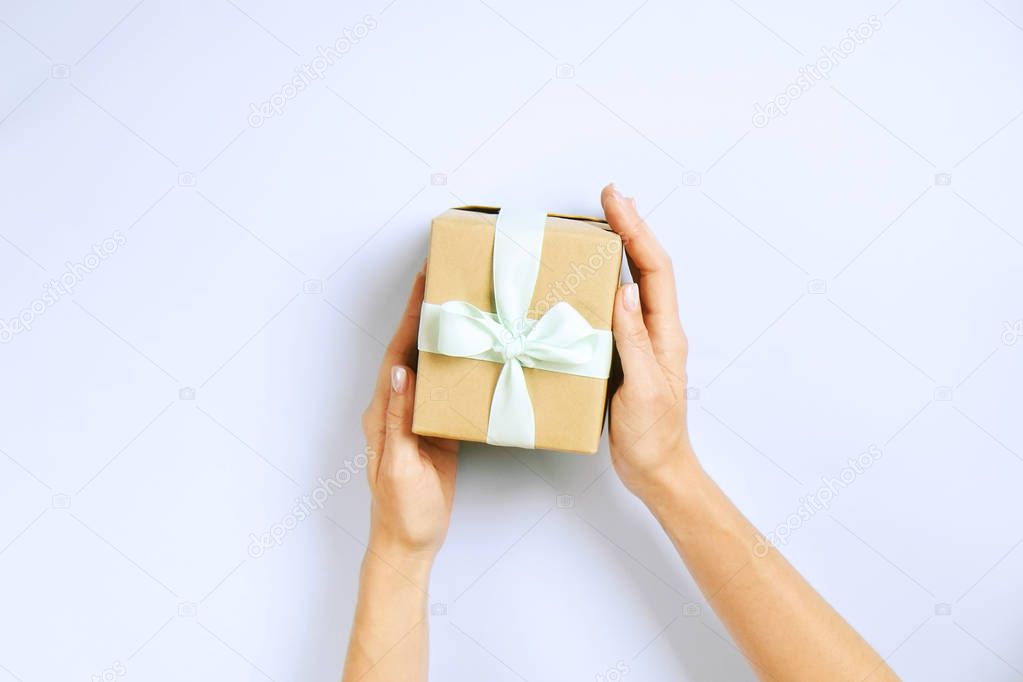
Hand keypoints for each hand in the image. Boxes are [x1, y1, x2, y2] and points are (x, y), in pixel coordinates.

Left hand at [361, 269, 458, 565]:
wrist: (409, 544)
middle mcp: (397, 408)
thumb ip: (399, 419)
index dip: (409, 317)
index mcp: (383, 413)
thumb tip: (401, 371)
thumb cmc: (401, 510)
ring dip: (445, 336)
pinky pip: (447, 391)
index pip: (397, 353)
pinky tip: (477, 354)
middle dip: (426, 315)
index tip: (423, 284)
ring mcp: (418, 419)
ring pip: (431, 367)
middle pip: (412, 350)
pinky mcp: (437, 432)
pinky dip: (460, 368)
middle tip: (447, 280)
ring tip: (466, 306)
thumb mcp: (400, 465)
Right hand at [601, 184, 696, 503]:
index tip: (615, 201)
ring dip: (620, 249)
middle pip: (646, 267)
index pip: (653, 270)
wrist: (657, 470)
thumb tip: (623, 290)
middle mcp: (657, 330)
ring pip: (634, 282)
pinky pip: (617, 307)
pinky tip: (589, 277)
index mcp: (665, 334)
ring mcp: (643, 341)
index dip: (636, 231)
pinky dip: (604, 281)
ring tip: (601, 222)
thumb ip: (634, 340)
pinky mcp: (626, 354)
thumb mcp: (643, 389)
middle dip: (630, 227)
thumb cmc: (653, 436)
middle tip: (607, 196)